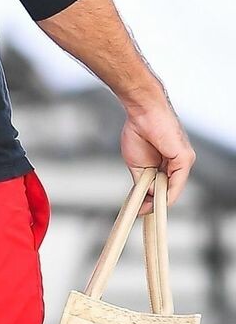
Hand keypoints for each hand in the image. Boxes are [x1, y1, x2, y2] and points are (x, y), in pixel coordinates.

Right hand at [120, 92, 194, 209]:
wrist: (142, 112)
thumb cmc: (138, 131)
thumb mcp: (137, 164)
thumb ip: (143, 182)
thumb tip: (146, 198)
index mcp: (166, 163)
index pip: (162, 187)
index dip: (151, 200)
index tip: (140, 209)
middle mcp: (178, 163)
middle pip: (168, 190)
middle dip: (154, 203)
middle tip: (141, 211)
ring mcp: (183, 161)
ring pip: (173, 189)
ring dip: (159, 201)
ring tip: (145, 208)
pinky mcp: (185, 158)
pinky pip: (177, 182)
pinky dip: (167, 194)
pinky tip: (156, 200)